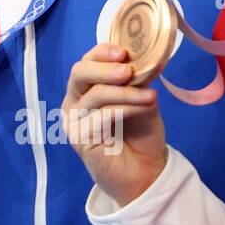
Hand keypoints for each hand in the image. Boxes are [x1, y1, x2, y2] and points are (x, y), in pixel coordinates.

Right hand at [61, 43, 166, 207]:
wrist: (145, 172)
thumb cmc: (140, 134)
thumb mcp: (141, 99)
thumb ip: (136, 81)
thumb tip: (144, 59)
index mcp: (85, 88)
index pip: (86, 62)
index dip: (101, 53)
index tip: (124, 52)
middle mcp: (74, 101)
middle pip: (79, 74)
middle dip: (105, 69)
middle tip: (128, 70)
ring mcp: (73, 120)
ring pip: (94, 95)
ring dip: (125, 93)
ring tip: (151, 96)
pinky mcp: (79, 138)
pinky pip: (100, 117)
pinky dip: (124, 109)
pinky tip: (144, 108)